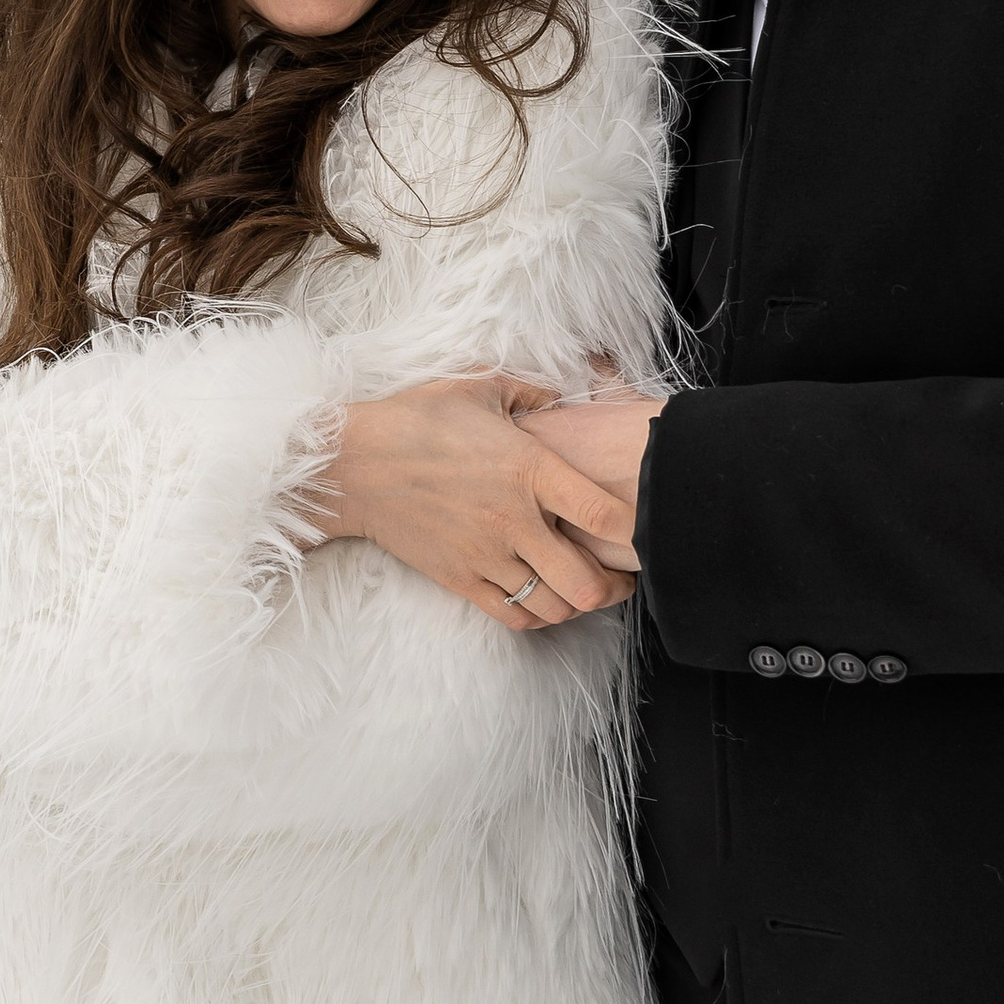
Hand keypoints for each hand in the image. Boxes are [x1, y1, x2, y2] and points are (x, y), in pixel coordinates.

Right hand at [310, 375, 637, 631]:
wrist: (356, 462)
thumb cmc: (417, 418)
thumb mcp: (477, 386)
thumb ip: (529, 391)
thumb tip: (560, 396)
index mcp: (529, 468)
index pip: (602, 513)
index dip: (635, 529)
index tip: (646, 529)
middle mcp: (515, 519)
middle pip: (586, 583)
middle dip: (614, 588)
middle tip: (621, 578)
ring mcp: (487, 554)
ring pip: (554, 607)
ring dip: (577, 604)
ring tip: (583, 589)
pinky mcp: (461, 578)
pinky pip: (514, 616)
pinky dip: (538, 615)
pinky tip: (542, 598)